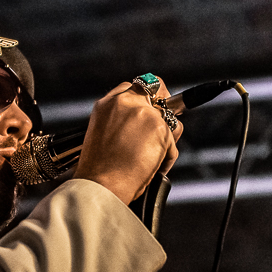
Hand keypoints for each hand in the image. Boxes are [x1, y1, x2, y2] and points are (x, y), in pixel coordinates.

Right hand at [73, 78, 182, 204]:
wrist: (100, 185)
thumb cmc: (98, 171)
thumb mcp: (100, 136)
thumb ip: (120, 122)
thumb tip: (141, 126)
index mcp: (107, 104)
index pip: (133, 86)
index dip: (144, 98)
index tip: (149, 110)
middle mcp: (126, 102)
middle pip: (157, 87)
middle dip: (164, 104)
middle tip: (165, 123)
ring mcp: (145, 114)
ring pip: (171, 119)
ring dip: (167, 137)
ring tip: (151, 158)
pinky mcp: (161, 129)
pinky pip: (173, 143)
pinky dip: (167, 157)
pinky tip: (153, 167)